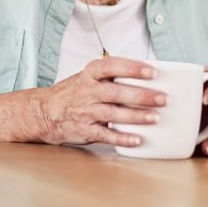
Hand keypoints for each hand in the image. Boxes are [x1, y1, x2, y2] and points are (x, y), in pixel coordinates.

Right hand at [38, 56, 166, 146]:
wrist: (44, 111)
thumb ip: (113, 75)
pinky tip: (137, 140)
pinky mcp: (84, 130)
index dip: (133, 68)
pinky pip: (104, 135)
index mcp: (90, 73)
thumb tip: (148, 76)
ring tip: (155, 117)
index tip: (152, 72)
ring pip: (112, 114)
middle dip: (141, 96)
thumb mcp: (89, 76)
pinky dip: (121, 138)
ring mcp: (85, 111)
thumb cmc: (74, 92)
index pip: (112, 66)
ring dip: (135, 117)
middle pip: (116, 92)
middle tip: (162, 98)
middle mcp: (87, 91)